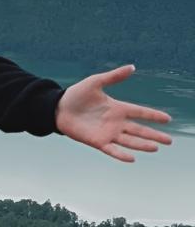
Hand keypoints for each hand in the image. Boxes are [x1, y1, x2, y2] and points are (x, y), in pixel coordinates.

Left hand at [55, 64, 174, 161]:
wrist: (57, 108)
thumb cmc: (76, 95)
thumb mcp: (95, 82)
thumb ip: (113, 76)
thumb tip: (132, 67)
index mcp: (117, 108)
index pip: (140, 112)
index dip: (153, 115)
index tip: (167, 119)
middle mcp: (115, 122)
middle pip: (139, 130)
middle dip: (154, 135)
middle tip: (169, 140)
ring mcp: (107, 133)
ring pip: (129, 140)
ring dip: (142, 145)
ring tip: (156, 147)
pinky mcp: (97, 141)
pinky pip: (112, 150)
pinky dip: (121, 154)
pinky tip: (132, 158)